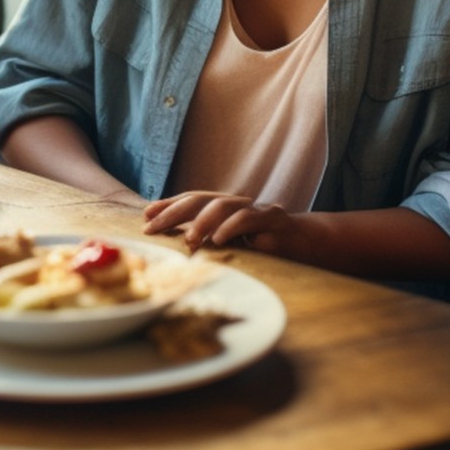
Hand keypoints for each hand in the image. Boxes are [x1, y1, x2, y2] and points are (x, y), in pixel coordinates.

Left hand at [143, 190, 300, 253]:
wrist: (304, 244)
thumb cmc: (263, 247)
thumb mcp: (230, 246)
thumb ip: (207, 241)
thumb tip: (174, 249)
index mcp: (222, 207)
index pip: (190, 200)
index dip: (167, 205)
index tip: (145, 216)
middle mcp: (235, 203)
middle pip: (199, 199)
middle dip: (173, 212)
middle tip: (152, 227)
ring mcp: (254, 207)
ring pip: (222, 205)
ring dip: (201, 222)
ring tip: (187, 240)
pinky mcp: (273, 217)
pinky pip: (248, 218)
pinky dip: (231, 227)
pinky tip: (219, 240)